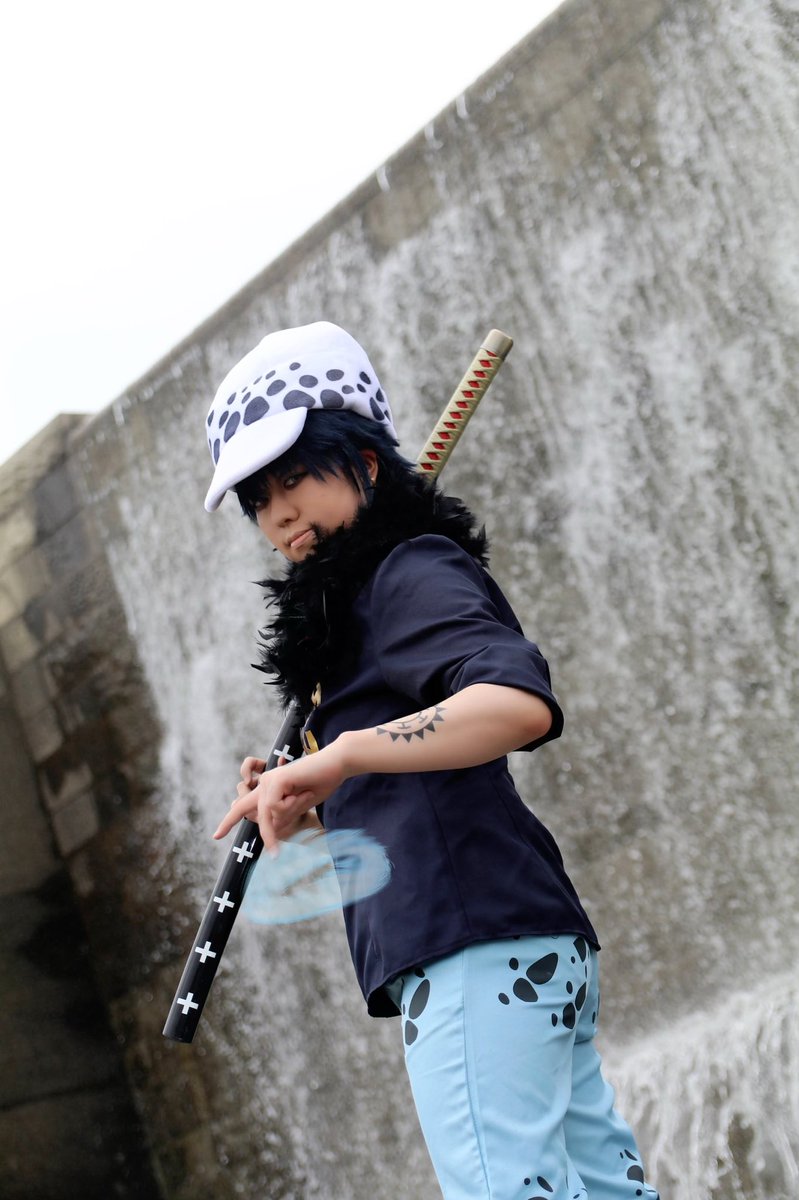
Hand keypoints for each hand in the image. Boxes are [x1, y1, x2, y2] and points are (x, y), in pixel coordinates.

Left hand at [213, 744, 347, 852]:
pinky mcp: (274, 780)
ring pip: (267, 814)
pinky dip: (293, 805)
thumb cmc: (321, 783)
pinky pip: (275, 807)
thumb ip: (283, 815)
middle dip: (249, 828)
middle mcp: (264, 783)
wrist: (336, 765)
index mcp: (268, 789)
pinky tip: (303, 791)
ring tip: (305, 796)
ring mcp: (267, 780)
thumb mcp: (299, 805)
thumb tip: (269, 827)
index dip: (229, 820)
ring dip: (291, 811)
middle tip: (239, 843)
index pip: (244, 806)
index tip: (216, 835)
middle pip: (246, 812)